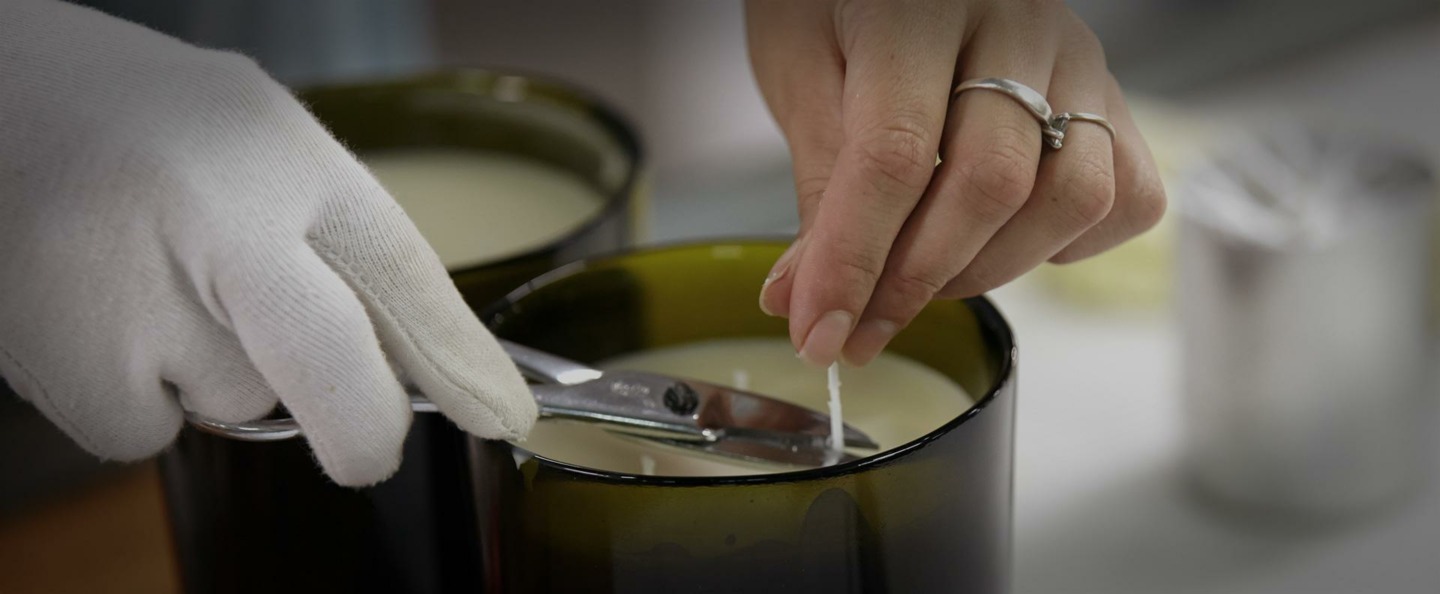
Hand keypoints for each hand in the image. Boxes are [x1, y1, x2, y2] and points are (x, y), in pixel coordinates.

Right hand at [0, 0, 535, 486]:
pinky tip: (95, 317)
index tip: (505, 414)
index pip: (402, 272)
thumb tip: (411, 360)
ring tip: (142, 278)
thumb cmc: (120, 120)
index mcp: (280, 148)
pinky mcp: (68, 364)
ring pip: (237, 402)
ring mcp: (137, 293)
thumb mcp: (250, 140)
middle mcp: (217, 214)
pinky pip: (148, 430)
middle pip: (335, 372)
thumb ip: (325, 234)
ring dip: (217, 371)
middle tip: (366, 448)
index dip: (462, 361)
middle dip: (366, 430)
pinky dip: (137, 398)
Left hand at [747, 0, 1165, 365]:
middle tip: (861, 327)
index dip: (854, 260)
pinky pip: (1126, 194)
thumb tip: (806, 299)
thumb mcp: (800, 71)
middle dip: (917, 280)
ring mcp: (1077, 58)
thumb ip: (819, 183)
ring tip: (925, 280)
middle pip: (991, 182)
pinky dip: (1068, 243)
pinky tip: (1004, 238)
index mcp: (915, 8)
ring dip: (992, 268)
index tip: (821, 331)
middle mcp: (1016, 22)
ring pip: (1074, 195)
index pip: (894, 154)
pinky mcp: (1113, 96)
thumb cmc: (841, 6)